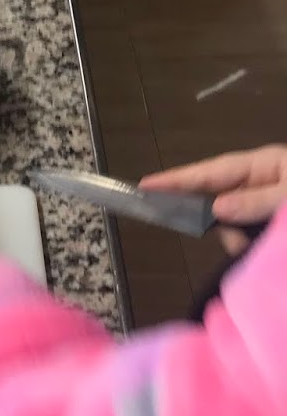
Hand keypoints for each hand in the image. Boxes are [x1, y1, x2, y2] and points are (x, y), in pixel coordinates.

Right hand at [141, 144, 286, 254]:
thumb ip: (258, 201)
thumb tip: (216, 208)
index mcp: (264, 164)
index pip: (211, 171)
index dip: (177, 179)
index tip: (144, 186)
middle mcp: (260, 182)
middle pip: (218, 197)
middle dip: (218, 222)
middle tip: (230, 238)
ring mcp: (265, 204)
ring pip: (232, 222)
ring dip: (239, 239)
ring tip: (254, 247)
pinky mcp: (271, 225)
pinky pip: (248, 236)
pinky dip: (251, 246)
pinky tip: (260, 250)